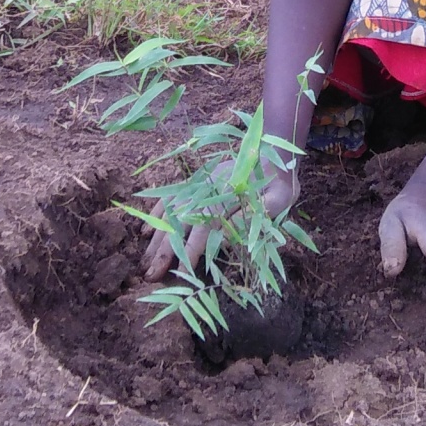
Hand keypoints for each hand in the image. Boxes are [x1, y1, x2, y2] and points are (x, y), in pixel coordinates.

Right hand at [142, 161, 299, 281]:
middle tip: (150, 274)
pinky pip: (171, 196)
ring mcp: (199, 183)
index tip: (180, 271)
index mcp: (229, 196)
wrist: (274, 150)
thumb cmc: (280, 183)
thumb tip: (224, 237)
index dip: (192, 249)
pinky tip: (146, 231)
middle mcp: (208, 188)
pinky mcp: (196, 181)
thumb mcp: (278, 201)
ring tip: (145, 260)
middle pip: (181, 220)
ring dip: (156, 236)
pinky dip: (156, 212)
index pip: (205, 227)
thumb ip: (253, 218)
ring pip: (171, 211)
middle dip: (165, 249)